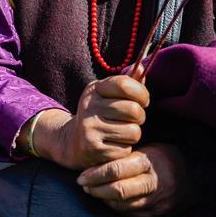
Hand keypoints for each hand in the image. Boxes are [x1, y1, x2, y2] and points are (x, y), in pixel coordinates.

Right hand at [30, 72, 148, 169]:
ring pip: (133, 132)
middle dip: (140, 117)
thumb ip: (126, 83)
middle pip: (134, 110)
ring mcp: (90, 128)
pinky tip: (113, 144)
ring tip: (121, 132)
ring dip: (133, 134)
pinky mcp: (94, 148)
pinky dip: (124, 148)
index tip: (143, 100)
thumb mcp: (107, 95)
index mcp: (94, 89)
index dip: (141, 93)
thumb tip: (142, 67)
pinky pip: (126, 149)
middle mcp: (89, 106)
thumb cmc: (99, 114)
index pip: (125, 84)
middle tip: (133, 120)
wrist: (73, 142)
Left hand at [77, 143, 192, 216]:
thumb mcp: (148, 149)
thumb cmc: (165, 158)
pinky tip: (107, 199)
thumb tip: (97, 161)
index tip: (81, 175)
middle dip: (96, 189)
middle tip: (82, 184)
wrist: (195, 177)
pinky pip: (131, 213)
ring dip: (103, 199)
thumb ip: (126, 155)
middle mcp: (153, 184)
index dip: (96, 174)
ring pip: (122, 205)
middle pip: (118, 190)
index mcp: (150, 163)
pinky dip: (116, 206)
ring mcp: (156, 202)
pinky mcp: (157, 214)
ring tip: (91, 191)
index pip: (117, 170)